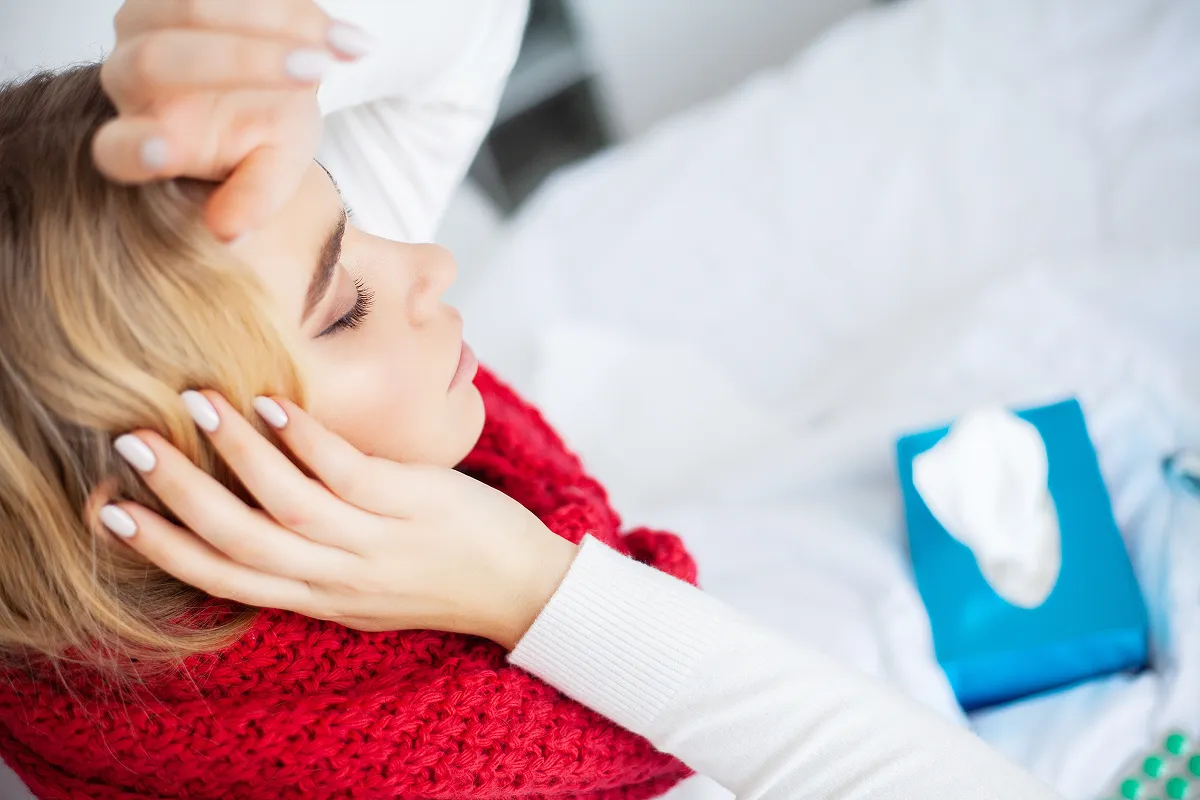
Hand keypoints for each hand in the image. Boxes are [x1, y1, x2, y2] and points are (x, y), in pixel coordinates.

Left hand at [94, 0, 371, 239]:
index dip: (136, 151)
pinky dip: (292, 12)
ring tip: (332, 56)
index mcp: (144, 138)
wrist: (286, 78)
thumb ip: (253, 198)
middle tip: (311, 74)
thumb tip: (229, 236)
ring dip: (269, 26)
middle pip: (158, 60)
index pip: (118, 149)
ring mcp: (149, 20)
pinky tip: (345, 43)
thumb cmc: (268, 134)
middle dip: (240, 62)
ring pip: (193, 8)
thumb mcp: (272, 170)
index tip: (164, 151)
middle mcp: (131, 76)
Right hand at [97, 392, 579, 649]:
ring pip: (286, 502)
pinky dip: (302, 438)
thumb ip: (310, 558)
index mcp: (319, 598)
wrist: (521, 588)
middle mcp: (338, 578)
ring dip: (233, 453)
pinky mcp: (412, 504)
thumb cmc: (435, 576)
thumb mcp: (361, 586)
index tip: (112, 513)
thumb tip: (255, 507)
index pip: (228, 579)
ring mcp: (376, 541)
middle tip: (132, 446)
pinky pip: (346, 470)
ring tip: (194, 404)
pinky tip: (269, 403)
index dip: (166, 548)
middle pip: (241, 541)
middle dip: (180, 495)